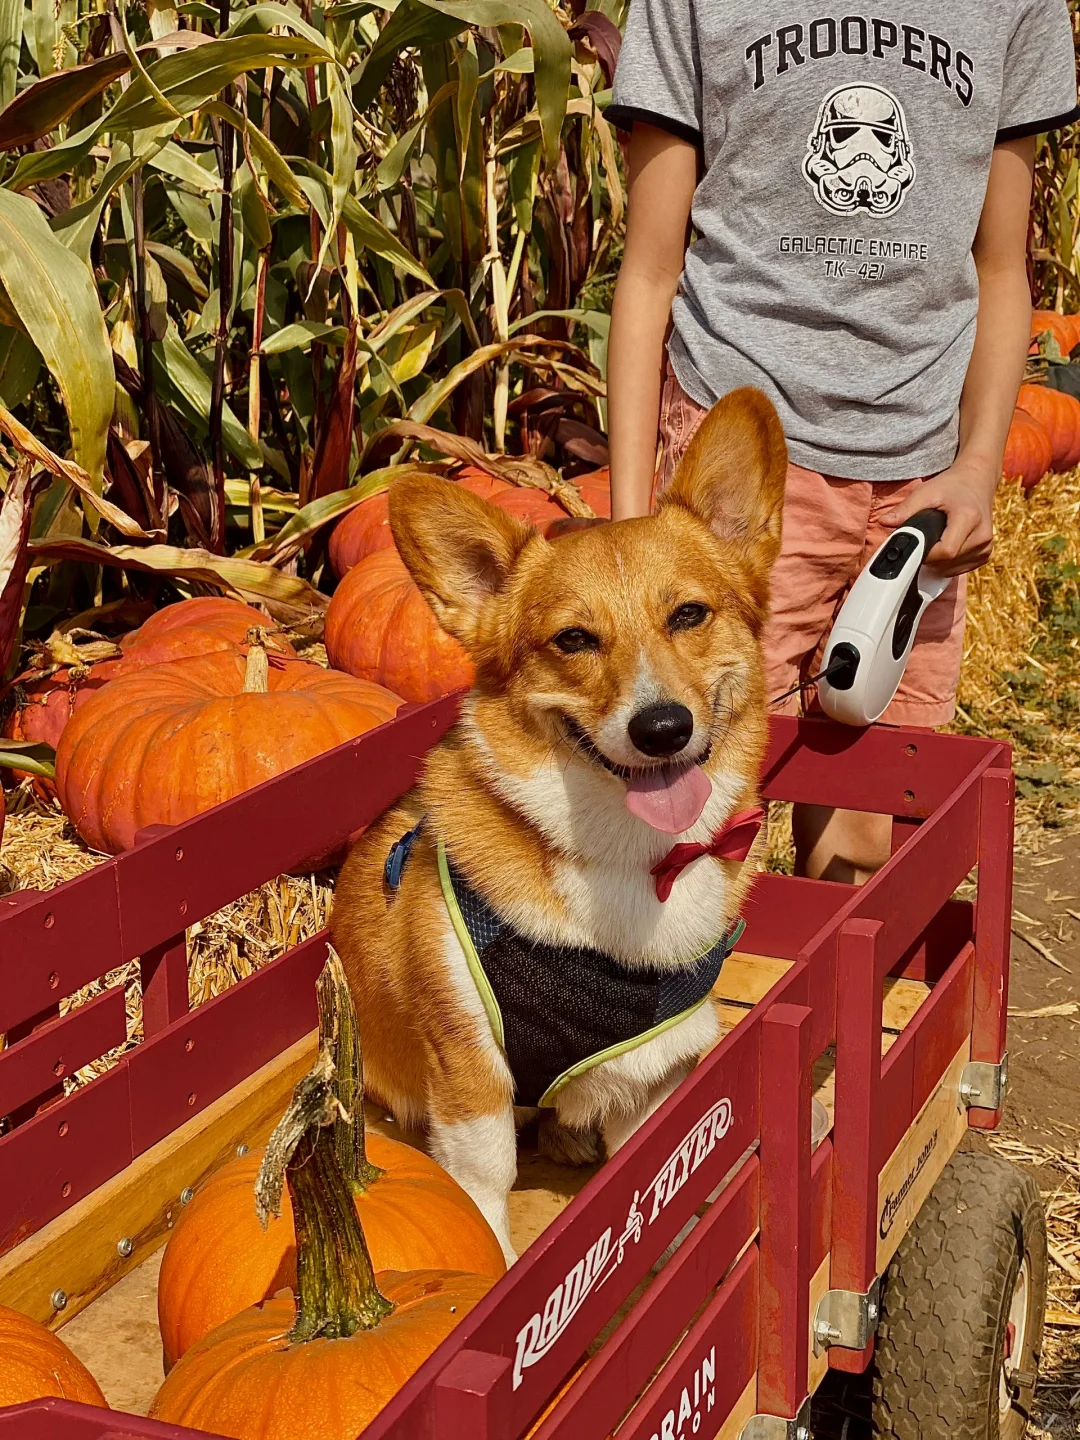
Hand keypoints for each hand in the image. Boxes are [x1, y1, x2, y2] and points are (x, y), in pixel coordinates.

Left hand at [881, 457, 997, 576]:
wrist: (977, 481)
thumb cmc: (951, 486)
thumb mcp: (926, 492)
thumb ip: (905, 509)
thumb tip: (884, 522)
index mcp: (969, 518)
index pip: (946, 551)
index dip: (926, 553)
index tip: (916, 545)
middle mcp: (982, 535)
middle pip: (948, 563)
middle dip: (929, 557)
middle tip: (923, 540)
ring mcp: (986, 546)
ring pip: (952, 569)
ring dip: (938, 562)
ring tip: (935, 540)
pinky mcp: (986, 554)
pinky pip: (961, 569)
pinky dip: (948, 563)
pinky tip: (945, 545)